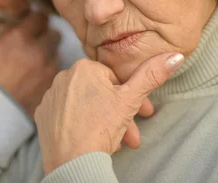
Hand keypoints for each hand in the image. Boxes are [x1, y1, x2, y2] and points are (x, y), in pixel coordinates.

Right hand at [0, 11, 60, 115]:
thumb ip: (10, 31)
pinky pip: (57, 73)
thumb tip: (22, 21)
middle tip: (37, 44)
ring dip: (49, 56)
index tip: (34, 24)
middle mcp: (37, 49)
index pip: (40, 17)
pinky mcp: (52, 86)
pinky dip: (50, 73)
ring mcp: (47, 69)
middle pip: (54, 34)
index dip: (37, 20)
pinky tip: (38, 78)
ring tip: (37, 64)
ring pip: (57, 54)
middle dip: (46, 37)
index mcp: (19, 36)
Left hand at [34, 53, 183, 174]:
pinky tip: (91, 139)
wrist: (73, 162)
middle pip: (100, 94)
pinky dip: (80, 125)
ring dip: (102, 121)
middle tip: (132, 135)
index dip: (132, 98)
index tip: (144, 114)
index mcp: (84, 67)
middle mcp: (63, 76)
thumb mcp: (131, 100)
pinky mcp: (42, 115)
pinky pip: (67, 116)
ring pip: (85, 106)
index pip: (115, 79)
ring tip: (114, 142)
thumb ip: (152, 75)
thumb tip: (175, 56)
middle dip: (120, 115)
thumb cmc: (100, 128)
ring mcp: (51, 96)